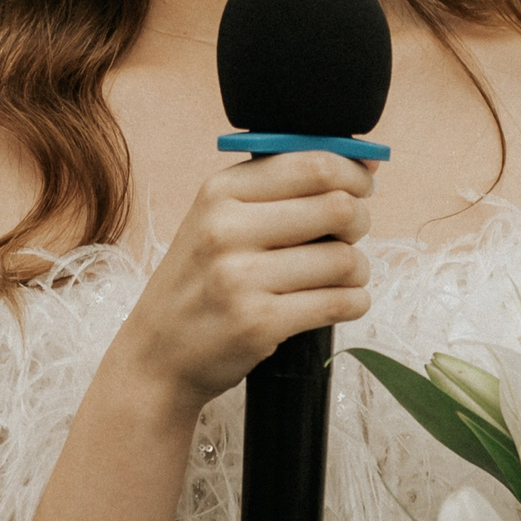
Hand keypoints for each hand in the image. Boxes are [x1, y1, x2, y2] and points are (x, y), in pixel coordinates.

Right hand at [105, 150, 375, 417]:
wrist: (158, 355)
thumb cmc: (200, 282)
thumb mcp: (215, 219)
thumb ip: (276, 190)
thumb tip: (363, 166)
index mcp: (219, 192)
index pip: (313, 164)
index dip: (353, 174)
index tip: (362, 187)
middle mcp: (226, 229)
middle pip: (339, 207)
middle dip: (359, 221)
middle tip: (347, 236)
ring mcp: (241, 278)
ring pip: (346, 259)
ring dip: (357, 270)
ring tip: (337, 277)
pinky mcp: (260, 323)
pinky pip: (341, 302)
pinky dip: (353, 302)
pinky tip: (336, 302)